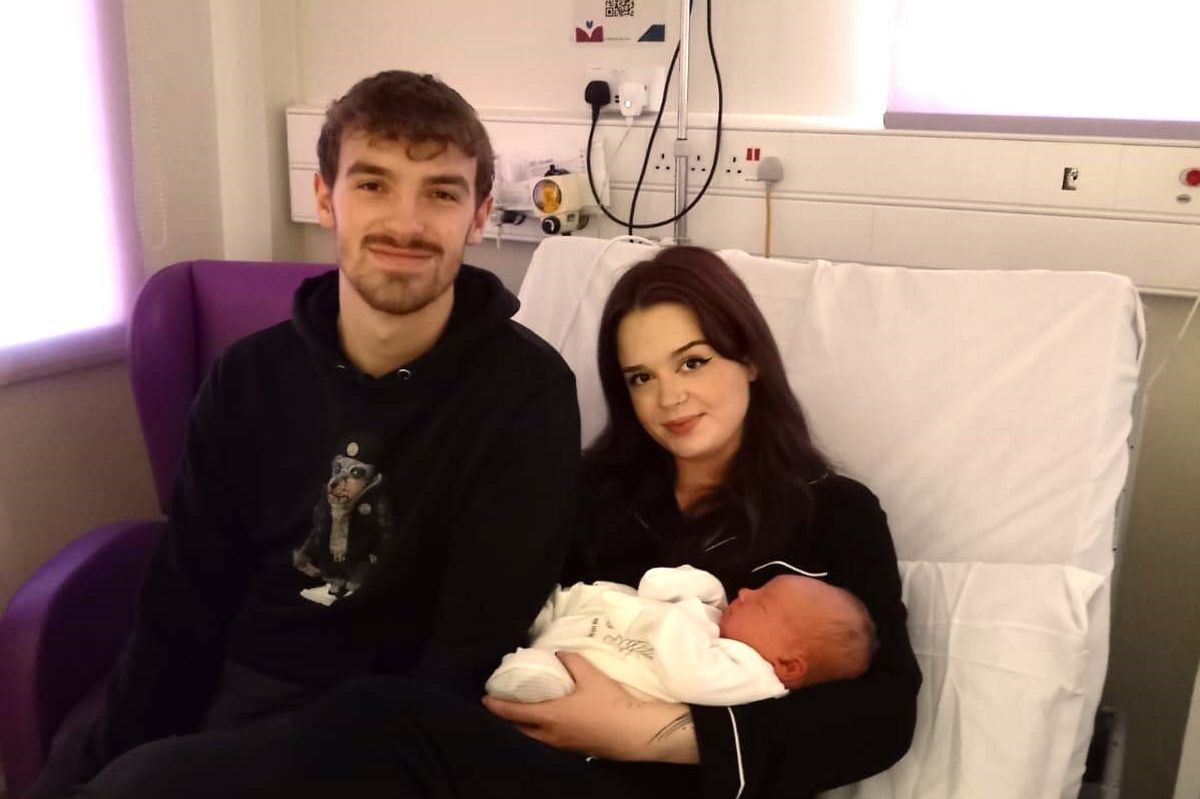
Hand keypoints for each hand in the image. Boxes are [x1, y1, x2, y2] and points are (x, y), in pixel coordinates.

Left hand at [482, 652, 698, 763]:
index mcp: (550, 716)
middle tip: (503, 705)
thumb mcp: (591, 676)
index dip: (498, 706)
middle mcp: (551, 735)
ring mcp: (563, 745)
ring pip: (535, 738)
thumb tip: (559, 654)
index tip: (485, 699)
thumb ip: (572, 661)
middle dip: (509, 718)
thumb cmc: (610, 703)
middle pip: (520, 729)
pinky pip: (549, 742)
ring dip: (525, 726)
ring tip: (523, 713)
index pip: (515, 712)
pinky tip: (549, 723)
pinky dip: (540, 732)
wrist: (634, 732)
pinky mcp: (575, 750)